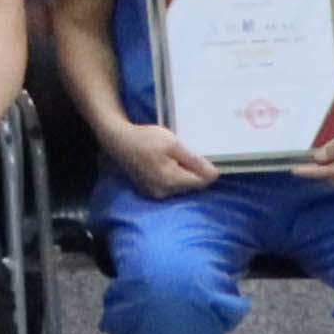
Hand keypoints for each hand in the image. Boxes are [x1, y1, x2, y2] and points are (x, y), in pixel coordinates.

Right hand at [107, 121, 222, 197]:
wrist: (118, 140)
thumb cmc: (145, 138)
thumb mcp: (173, 144)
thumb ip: (194, 161)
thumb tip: (215, 175)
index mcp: (171, 180)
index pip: (202, 181)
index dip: (205, 168)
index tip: (198, 154)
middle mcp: (164, 193)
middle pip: (193, 186)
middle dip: (193, 171)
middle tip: (182, 153)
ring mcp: (156, 194)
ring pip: (183, 187)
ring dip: (183, 174)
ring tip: (171, 157)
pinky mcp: (150, 192)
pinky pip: (171, 187)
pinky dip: (173, 177)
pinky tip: (164, 164)